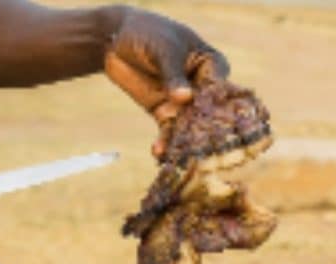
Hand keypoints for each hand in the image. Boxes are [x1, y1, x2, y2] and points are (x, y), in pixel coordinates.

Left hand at [101, 7, 229, 157]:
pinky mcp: (164, 112)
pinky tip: (159, 153)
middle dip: (204, 132)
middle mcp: (202, 86)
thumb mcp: (163, 49)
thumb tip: (185, 98)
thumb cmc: (148, 33)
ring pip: (188, 126)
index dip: (219, 106)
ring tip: (178, 157)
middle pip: (207, 112)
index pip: (220, 88)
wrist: (116, 39)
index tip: (214, 123)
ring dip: (183, 142)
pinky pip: (168, 131)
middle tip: (200, 150)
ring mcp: (183, 102)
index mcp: (212, 64)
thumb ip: (173, 73)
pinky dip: (164, 142)